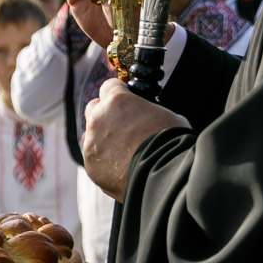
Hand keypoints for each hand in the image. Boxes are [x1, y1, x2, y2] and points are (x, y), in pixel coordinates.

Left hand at [80, 78, 187, 199]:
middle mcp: (98, 119)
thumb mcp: (165, 115)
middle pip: (93, 108)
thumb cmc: (172, 142)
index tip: (126, 101)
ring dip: (101, 138)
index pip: (109, 86)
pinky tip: (121, 168)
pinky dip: (104, 162)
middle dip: (105, 114)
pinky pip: (94, 159)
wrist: (166, 175)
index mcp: (116, 100)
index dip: (119, 93)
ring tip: (121, 150)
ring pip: (90, 135)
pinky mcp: (91, 167)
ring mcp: (91, 143)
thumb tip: (146, 116)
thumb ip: (146, 112)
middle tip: (122, 126)